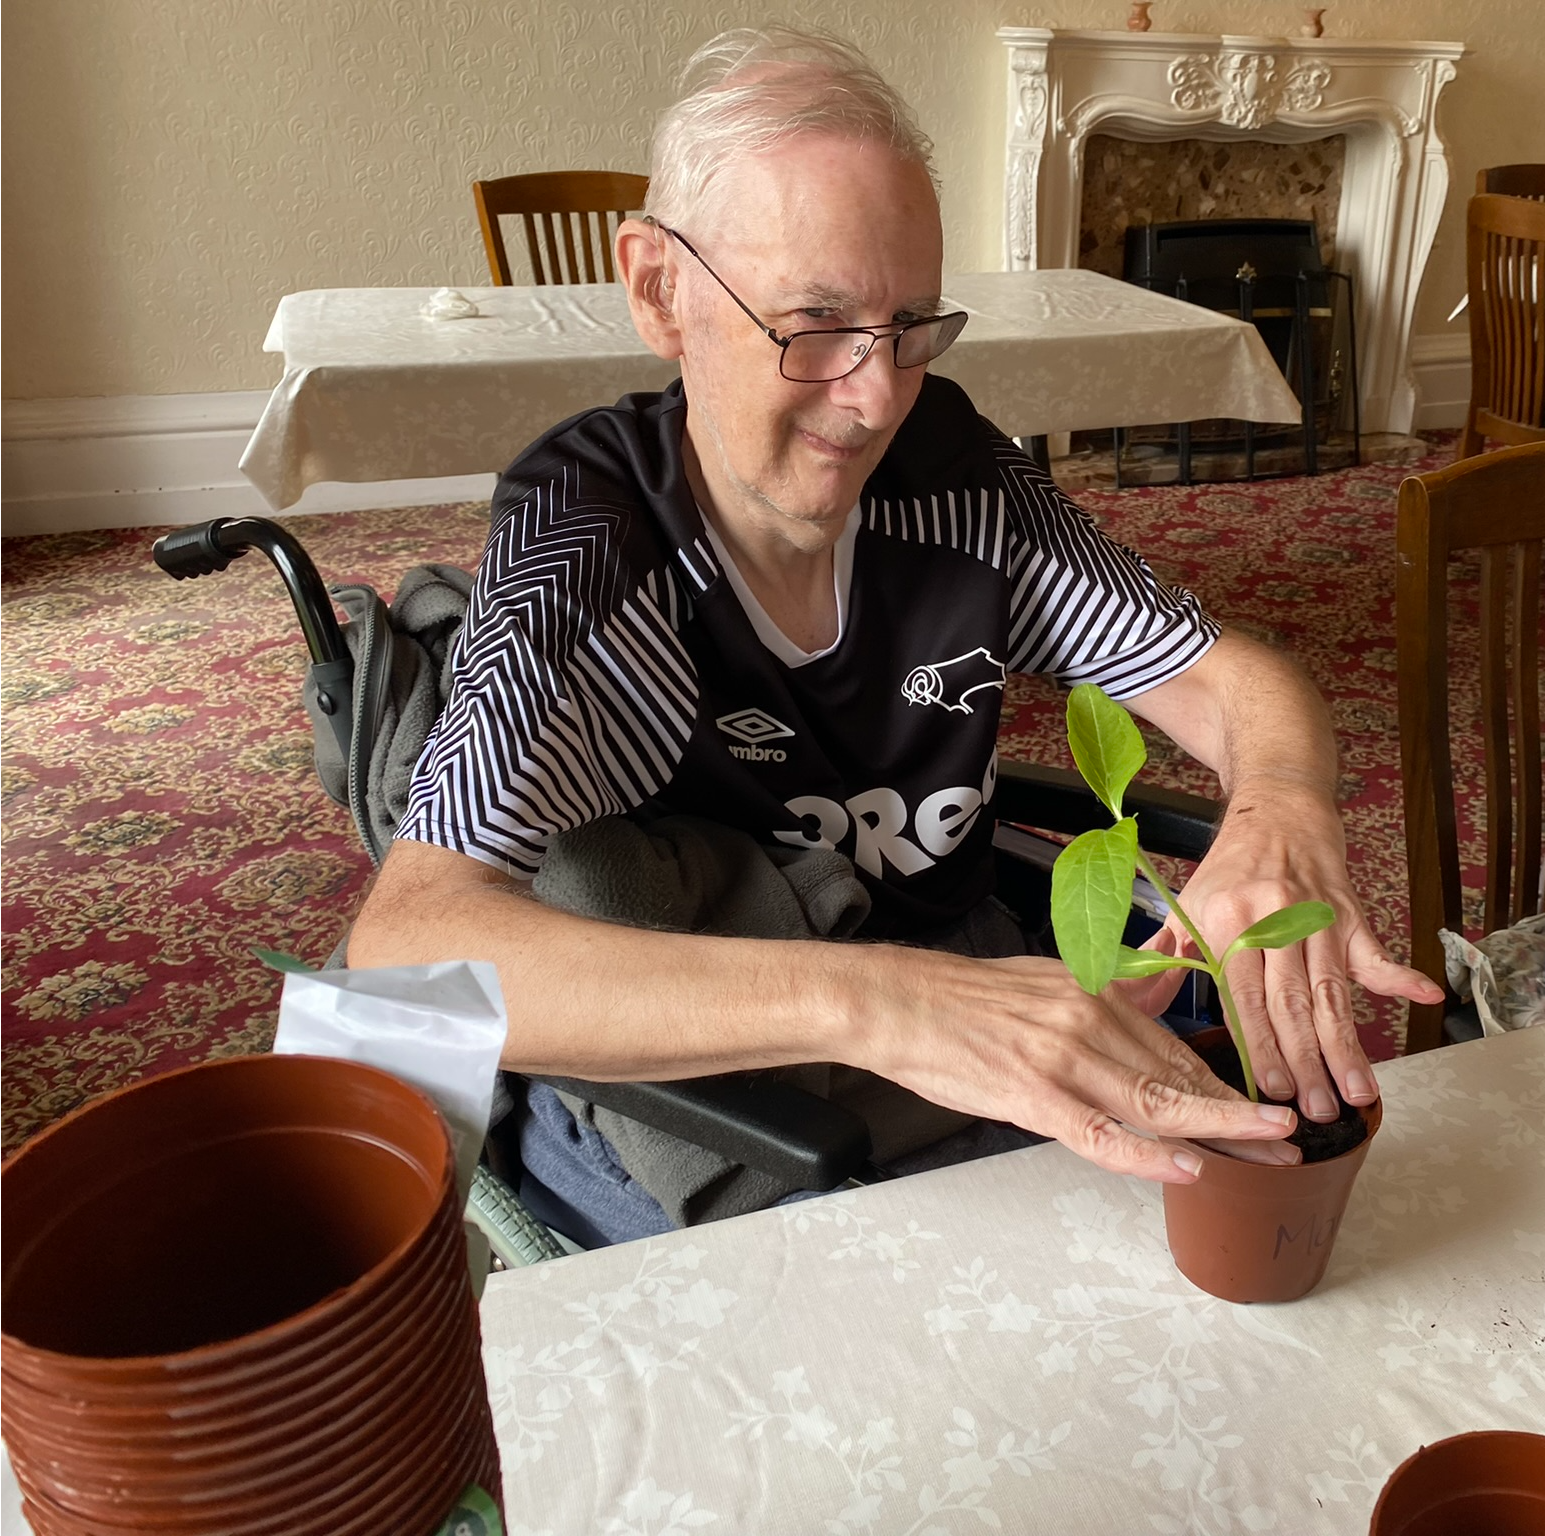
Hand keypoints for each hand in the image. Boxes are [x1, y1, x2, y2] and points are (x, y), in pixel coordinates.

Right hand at [853, 950, 1299, 1183]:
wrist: (898, 1002)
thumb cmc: (962, 1001)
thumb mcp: (1043, 982)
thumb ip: (1101, 998)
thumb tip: (1150, 1001)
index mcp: (1092, 994)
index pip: (1172, 1046)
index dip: (1222, 1081)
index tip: (1258, 1104)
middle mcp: (1087, 1019)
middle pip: (1177, 1073)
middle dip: (1238, 1110)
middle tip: (1287, 1135)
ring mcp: (1063, 1058)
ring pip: (1155, 1101)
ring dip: (1219, 1129)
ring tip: (1268, 1149)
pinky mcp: (1033, 1094)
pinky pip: (1101, 1134)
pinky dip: (1148, 1154)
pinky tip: (1187, 1167)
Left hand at [1122, 783, 1442, 1122]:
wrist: (1276, 809)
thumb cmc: (1229, 866)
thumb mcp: (1187, 903)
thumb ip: (1165, 953)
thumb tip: (1132, 996)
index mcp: (1226, 924)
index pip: (1242, 998)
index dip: (1258, 1046)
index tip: (1268, 1088)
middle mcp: (1272, 921)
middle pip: (1290, 1003)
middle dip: (1304, 1063)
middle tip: (1314, 1109)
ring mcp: (1315, 918)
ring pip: (1332, 992)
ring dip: (1346, 1045)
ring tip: (1355, 1091)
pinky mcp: (1349, 913)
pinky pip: (1375, 951)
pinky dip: (1401, 976)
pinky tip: (1424, 999)